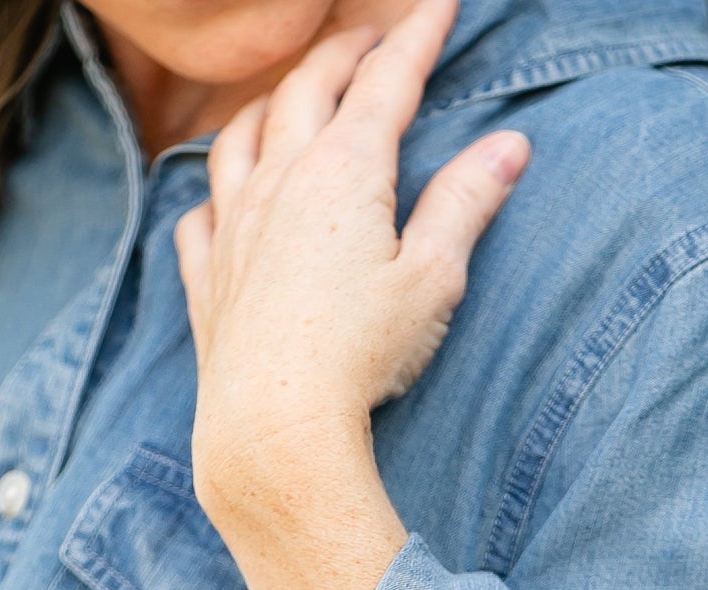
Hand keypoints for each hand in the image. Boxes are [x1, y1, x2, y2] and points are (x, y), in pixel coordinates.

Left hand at [175, 0, 529, 531]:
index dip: (415, 35)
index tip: (436, 4)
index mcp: (344, 170)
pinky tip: (223, 198)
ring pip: (240, 136)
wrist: (273, 428)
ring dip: (269, 104)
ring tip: (287, 97)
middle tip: (370, 38)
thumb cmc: (360, 357)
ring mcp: (232, 227)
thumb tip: (509, 146)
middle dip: (342, 52)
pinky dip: (214, 190)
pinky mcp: (205, 279)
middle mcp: (279, 182)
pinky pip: (198, 213)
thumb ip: (466, 205)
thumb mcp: (433, 280)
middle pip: (306, 89)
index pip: (386, 81)